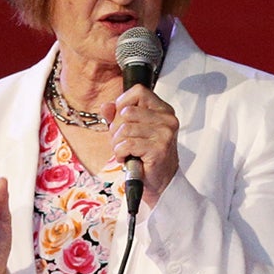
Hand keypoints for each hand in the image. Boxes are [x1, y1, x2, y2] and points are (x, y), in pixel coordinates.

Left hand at [108, 86, 180, 206]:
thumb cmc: (146, 155)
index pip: (138, 91)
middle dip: (116, 128)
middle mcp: (167, 119)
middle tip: (122, 141)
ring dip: (117, 143)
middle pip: (127, 111)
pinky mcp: (158, 149)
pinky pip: (127, 144)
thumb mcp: (130, 131)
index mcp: (163, 110)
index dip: (122, 102)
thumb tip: (106, 107)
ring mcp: (164, 134)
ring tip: (124, 151)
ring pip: (125, 128)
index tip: (120, 118)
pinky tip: (126, 158)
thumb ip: (117, 116)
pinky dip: (121, 153)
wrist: (159, 182)